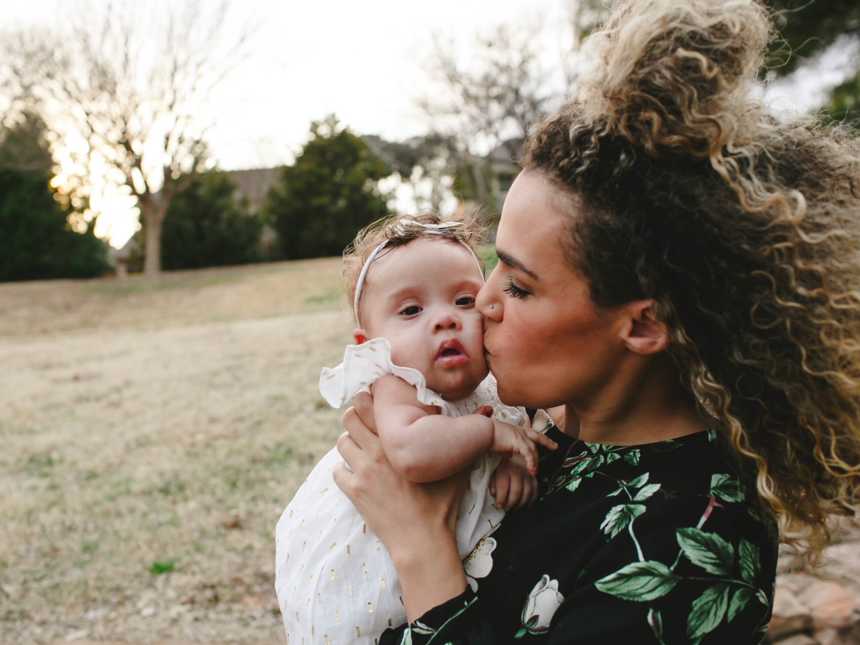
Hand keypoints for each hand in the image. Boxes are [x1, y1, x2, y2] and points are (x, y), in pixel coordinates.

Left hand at [333, 391, 468, 618]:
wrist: (422, 542)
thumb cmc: (442, 505)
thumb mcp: (456, 469)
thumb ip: (463, 439)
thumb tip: (486, 410)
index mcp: (399, 442)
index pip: (369, 406)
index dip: (368, 400)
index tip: (374, 402)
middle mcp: (377, 453)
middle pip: (350, 418)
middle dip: (355, 416)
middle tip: (364, 422)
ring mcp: (363, 473)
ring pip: (342, 443)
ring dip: (350, 443)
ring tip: (361, 448)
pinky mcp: (355, 492)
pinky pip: (337, 471)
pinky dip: (344, 470)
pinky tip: (357, 474)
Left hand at [489, 457, 538, 509]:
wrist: (515, 453)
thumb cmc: (503, 465)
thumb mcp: (494, 471)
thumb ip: (492, 484)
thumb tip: (494, 494)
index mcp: (505, 469)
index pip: (503, 487)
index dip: (500, 499)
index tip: (498, 505)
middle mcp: (517, 471)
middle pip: (516, 492)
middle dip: (510, 504)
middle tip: (506, 508)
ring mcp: (527, 474)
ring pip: (527, 493)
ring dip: (521, 504)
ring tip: (514, 508)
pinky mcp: (534, 477)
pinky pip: (535, 491)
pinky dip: (531, 500)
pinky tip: (525, 504)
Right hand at [490, 419, 558, 475]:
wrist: (482, 430)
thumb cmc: (486, 434)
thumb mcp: (499, 439)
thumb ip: (505, 445)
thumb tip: (506, 452)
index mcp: (516, 429)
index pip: (532, 432)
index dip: (542, 437)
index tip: (551, 441)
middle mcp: (519, 430)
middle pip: (537, 438)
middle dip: (547, 443)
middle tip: (555, 447)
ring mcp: (520, 435)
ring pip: (533, 449)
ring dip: (534, 461)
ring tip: (535, 472)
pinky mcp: (518, 441)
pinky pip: (528, 454)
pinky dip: (531, 463)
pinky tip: (532, 471)